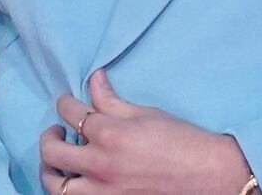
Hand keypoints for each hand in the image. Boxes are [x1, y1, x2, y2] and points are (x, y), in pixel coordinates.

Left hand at [39, 69, 253, 193]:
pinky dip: (74, 193)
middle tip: (57, 132)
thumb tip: (93, 78)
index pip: (70, 113)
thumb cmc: (182, 141)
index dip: (65, 103)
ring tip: (60, 163)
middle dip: (49, 138)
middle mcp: (101, 167)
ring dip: (52, 173)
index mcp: (109, 135)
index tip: (67, 102)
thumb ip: (111, 99)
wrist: (212, 177)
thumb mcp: (144, 113)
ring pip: (58, 189)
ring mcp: (106, 194)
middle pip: (52, 153)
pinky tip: (78, 183)